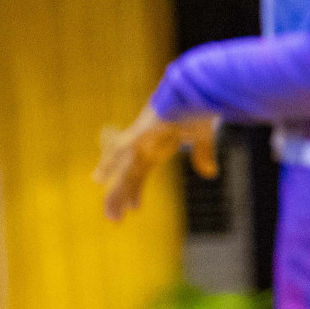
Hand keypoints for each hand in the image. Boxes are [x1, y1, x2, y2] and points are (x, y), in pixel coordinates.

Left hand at [94, 103, 218, 220]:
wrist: (197, 89)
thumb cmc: (199, 108)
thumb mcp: (202, 138)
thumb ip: (203, 154)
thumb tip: (210, 173)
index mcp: (157, 147)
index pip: (141, 173)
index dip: (135, 190)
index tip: (133, 207)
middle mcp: (145, 146)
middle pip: (129, 176)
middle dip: (122, 197)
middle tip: (114, 219)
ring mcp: (141, 140)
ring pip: (125, 171)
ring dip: (118, 192)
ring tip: (112, 215)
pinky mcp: (140, 133)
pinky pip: (122, 152)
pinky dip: (110, 165)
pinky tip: (99, 178)